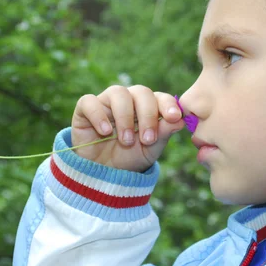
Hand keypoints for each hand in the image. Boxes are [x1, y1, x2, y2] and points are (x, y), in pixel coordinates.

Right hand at [70, 85, 184, 171]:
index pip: (160, 97)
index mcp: (148, 106)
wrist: (104, 173)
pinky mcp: (86, 108)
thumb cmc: (130, 157)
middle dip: (147, 115)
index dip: (168, 105)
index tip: (174, 118)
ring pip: (118, 93)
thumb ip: (163, 133)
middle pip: (141, 92)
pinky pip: (90, 102)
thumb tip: (180, 120)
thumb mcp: (150, 150)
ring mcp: (107, 102)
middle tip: (147, 139)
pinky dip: (98, 115)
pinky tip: (105, 132)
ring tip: (126, 141)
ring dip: (125, 116)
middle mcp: (129, 99)